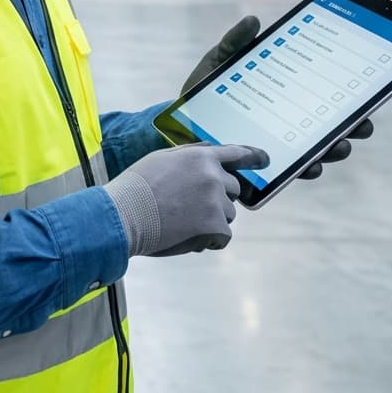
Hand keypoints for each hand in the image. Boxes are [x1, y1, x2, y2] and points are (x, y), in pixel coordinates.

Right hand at [104, 143, 268, 257]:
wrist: (125, 215)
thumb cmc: (138, 187)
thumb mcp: (162, 158)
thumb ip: (189, 155)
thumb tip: (208, 153)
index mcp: (201, 157)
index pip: (234, 153)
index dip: (252, 156)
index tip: (265, 159)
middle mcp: (214, 176)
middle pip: (232, 189)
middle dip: (218, 197)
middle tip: (192, 207)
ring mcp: (216, 201)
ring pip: (228, 214)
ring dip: (213, 219)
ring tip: (183, 222)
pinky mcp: (215, 226)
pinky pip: (223, 235)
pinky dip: (210, 239)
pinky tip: (187, 236)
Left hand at [180, 16, 374, 179]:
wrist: (177, 125)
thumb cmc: (202, 93)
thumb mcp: (218, 63)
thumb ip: (234, 43)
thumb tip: (254, 21)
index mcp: (282, 95)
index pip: (319, 94)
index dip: (343, 94)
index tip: (363, 90)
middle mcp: (286, 123)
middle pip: (328, 125)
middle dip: (351, 125)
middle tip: (363, 123)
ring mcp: (278, 145)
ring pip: (316, 151)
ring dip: (333, 149)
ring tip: (341, 145)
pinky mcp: (263, 166)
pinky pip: (290, 171)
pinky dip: (304, 169)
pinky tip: (311, 166)